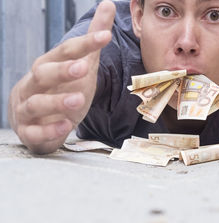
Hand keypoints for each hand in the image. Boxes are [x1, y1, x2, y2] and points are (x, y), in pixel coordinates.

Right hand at [8, 0, 115, 153]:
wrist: (36, 121)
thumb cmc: (60, 90)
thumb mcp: (81, 65)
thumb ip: (92, 40)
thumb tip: (109, 4)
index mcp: (48, 66)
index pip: (64, 51)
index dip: (84, 44)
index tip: (105, 37)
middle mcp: (34, 84)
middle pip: (43, 74)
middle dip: (62, 70)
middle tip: (83, 68)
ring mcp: (28, 109)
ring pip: (37, 103)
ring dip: (57, 101)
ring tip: (79, 100)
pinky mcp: (29, 131)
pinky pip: (35, 132)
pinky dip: (49, 130)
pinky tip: (66, 127)